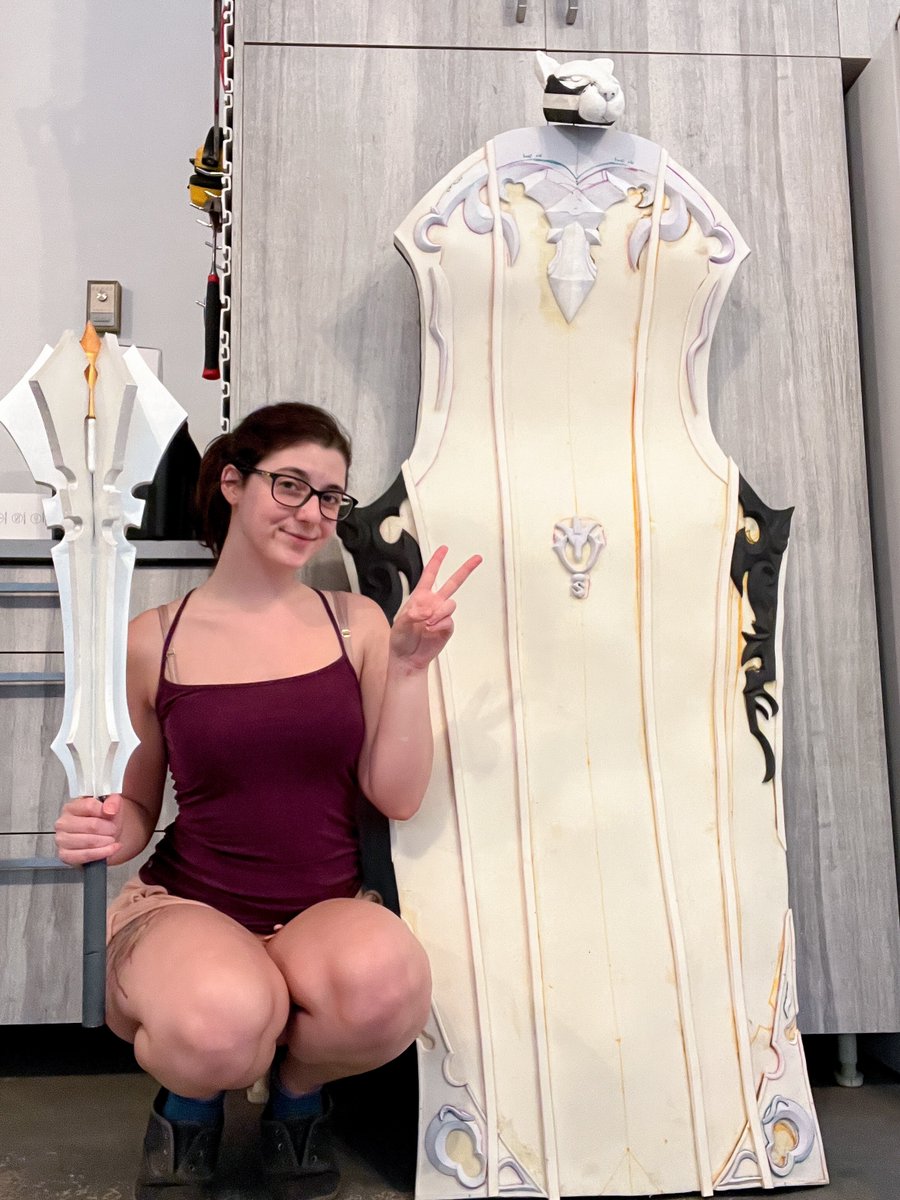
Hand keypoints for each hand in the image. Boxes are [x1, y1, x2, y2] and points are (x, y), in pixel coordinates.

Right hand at [54, 794, 123, 865]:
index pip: (89, 806)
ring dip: (106, 841)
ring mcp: (62, 840)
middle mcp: (63, 823)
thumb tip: (110, 809)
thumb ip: (113, 802)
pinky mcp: (65, 855)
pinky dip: (102, 853)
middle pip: (91, 825)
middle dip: (108, 829)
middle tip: (113, 829)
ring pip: (89, 841)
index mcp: (71, 807)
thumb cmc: (103, 820)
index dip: (105, 811)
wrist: (102, 835)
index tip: (113, 815)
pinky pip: (86, 855)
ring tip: (111, 839)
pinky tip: (111, 849)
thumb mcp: (111, 805)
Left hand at [389, 546, 481, 671]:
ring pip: (450, 604)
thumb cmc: (400, 639)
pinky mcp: (447, 627)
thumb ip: (412, 614)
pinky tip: (430, 630)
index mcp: (420, 597)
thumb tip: (427, 610)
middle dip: (465, 569)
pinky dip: (439, 625)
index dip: (437, 561)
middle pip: (453, 583)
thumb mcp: (399, 623)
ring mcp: (442, 615)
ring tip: (428, 623)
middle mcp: (434, 603)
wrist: (408, 658)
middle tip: (478, 558)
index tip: (444, 549)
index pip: (430, 575)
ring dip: (439, 612)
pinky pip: (449, 620)